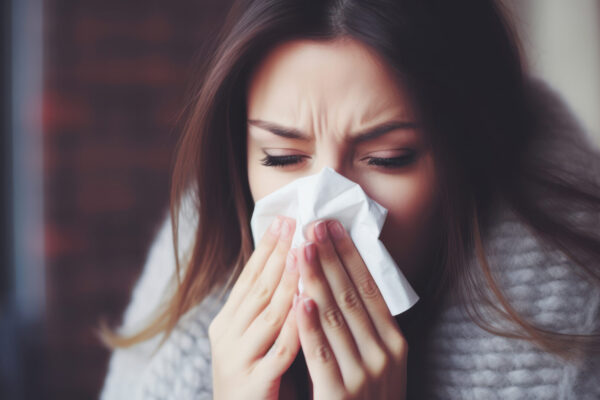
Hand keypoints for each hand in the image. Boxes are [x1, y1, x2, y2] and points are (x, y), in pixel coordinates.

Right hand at [209, 216, 300, 399]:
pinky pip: (280, 351)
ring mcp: (237, 360)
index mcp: (226, 323)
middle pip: (258, 288)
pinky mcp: (253, 385)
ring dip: (288, 280)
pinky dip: (296, 326)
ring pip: (268, 313)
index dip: (267, 248)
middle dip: (279, 254)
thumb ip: (268, 310)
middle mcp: (226, 337)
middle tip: (296, 223)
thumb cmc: (255, 381)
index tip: (284, 218)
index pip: (249, 277)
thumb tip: (292, 269)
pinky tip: (309, 305)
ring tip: (304, 252)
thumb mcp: (253, 340)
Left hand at [293, 219, 407, 398]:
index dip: (349, 256)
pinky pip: (322, 354)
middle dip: (331, 257)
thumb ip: (365, 327)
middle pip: (353, 295)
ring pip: (336, 317)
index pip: (370, 289)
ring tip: (302, 248)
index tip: (332, 227)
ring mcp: (365, 376)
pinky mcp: (341, 396)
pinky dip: (311, 325)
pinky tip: (299, 299)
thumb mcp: (378, 362)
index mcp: (394, 343)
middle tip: (313, 224)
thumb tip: (344, 280)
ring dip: (317, 279)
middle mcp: (384, 355)